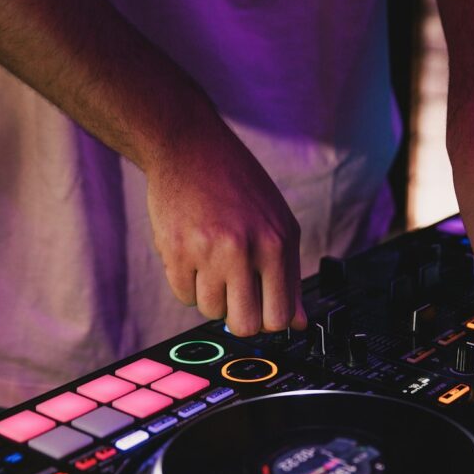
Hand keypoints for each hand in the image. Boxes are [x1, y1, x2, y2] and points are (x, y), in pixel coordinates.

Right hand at [146, 123, 306, 335]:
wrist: (188, 148)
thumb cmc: (237, 183)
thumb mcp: (278, 223)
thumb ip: (289, 275)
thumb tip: (298, 322)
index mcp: (276, 243)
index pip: (279, 316)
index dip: (269, 320)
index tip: (262, 310)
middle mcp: (243, 249)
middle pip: (245, 325)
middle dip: (240, 317)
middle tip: (236, 295)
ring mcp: (206, 252)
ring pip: (211, 311)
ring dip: (213, 295)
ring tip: (214, 262)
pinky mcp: (175, 252)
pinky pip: (184, 296)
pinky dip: (190, 284)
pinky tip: (195, 255)